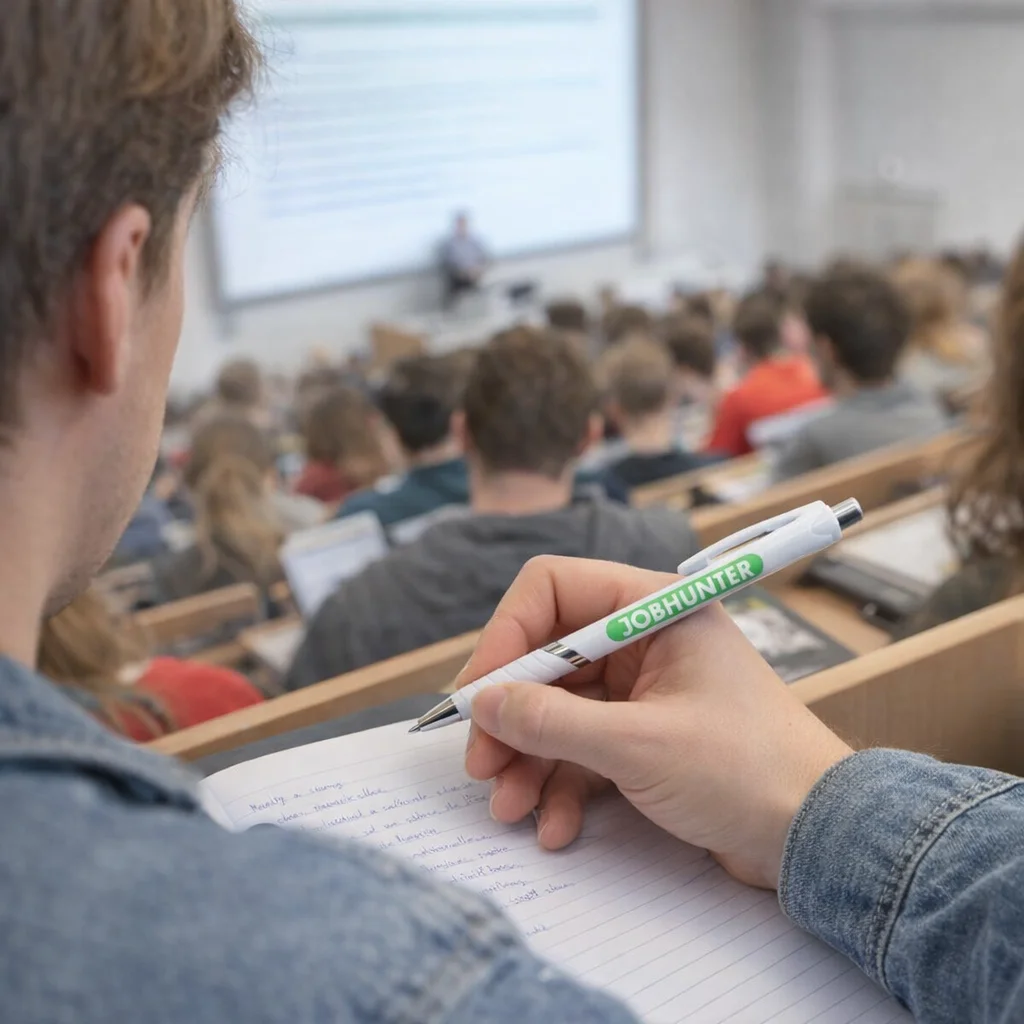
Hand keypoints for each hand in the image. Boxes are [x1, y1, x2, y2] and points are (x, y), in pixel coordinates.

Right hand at [460, 556, 851, 889]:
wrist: (817, 837)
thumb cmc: (747, 770)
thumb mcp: (637, 745)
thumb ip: (552, 722)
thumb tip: (483, 703)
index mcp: (653, 608)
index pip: (553, 589)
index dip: (506, 635)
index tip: (478, 694)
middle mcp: (643, 638)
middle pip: (547, 657)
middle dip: (511, 714)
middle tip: (481, 763)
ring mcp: (643, 688)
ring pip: (558, 708)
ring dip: (528, 758)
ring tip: (509, 808)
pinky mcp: (644, 734)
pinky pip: (582, 747)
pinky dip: (561, 784)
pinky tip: (554, 826)